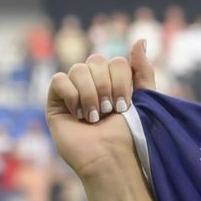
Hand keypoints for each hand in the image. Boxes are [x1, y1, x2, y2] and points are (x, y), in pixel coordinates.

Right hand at [46, 41, 155, 181]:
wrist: (111, 160)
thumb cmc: (130, 136)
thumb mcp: (144, 101)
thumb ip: (143, 71)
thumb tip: (140, 40)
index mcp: (114, 83)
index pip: (115, 61)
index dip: (121, 80)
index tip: (125, 106)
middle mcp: (93, 84)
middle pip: (96, 61)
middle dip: (107, 87)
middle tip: (110, 111)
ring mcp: (74, 91)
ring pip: (78, 69)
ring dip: (91, 95)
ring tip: (95, 117)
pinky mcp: (56, 101)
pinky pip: (59, 80)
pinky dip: (72, 97)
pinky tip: (78, 115)